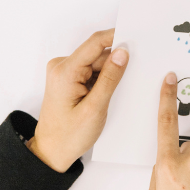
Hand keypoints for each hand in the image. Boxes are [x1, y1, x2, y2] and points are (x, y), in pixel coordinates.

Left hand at [28, 28, 128, 171]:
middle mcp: (61, 66)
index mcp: (65, 71)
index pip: (96, 43)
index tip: (138, 38)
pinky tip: (105, 95)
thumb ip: (110, 78)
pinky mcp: (68, 77)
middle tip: (129, 80)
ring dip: (109, 74)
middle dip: (116, 63)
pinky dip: (102, 79)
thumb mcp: (95, 108)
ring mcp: (64, 71)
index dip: (118, 37)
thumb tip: (122, 52)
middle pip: (98, 53)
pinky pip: (92, 70)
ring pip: (97, 62)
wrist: (51, 151)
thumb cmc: (69, 135)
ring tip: (110, 95)